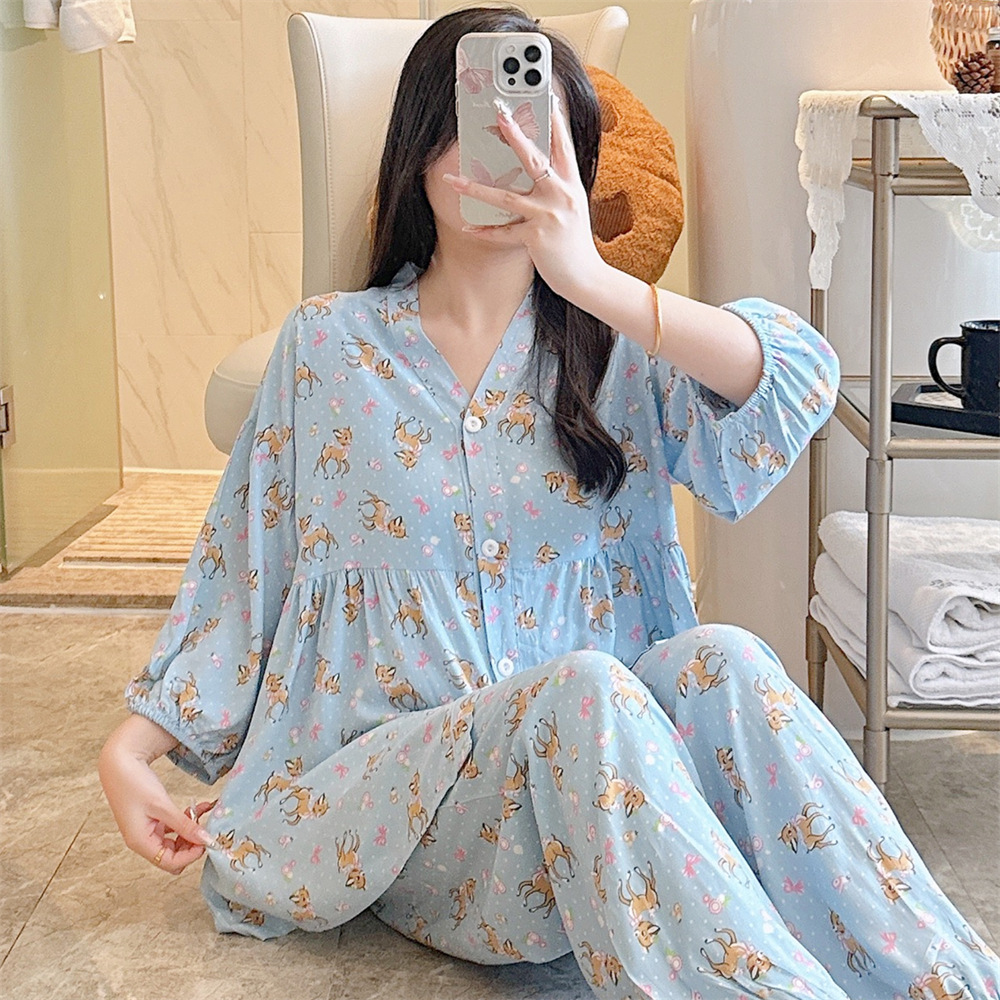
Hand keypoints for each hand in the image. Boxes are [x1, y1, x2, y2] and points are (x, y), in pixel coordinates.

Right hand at [99, 717, 216, 874]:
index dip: (190, 856)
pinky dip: (185, 819)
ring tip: (203, 813)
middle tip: (207, 827)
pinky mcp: (151, 818)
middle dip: (192, 844)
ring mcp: (147, 829)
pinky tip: (198, 807)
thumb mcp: (162, 805)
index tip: (207, 841)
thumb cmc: (134, 783)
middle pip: (173, 855)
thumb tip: (205, 840)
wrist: (119, 761)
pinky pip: (172, 826)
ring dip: (190, 830)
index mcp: (140, 842)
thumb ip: (184, 825)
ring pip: (174, 841)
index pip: (169, 863)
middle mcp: (142, 840)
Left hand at [442, 97, 607, 301]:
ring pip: (506, 197)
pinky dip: (484, 231)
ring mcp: (548, 215)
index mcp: (571, 183)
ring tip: (453, 179)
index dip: (554, 120)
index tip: (545, 96)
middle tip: (498, 114)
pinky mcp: (537, 237)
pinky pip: (503, 233)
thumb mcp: (572, 208)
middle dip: (515, 135)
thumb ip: (557, 187)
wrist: (586, 277)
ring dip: (476, 188)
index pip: (562, 145)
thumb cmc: (575, 243)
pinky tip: (466, 228)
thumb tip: (537, 168)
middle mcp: (561, 195)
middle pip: (534, 159)